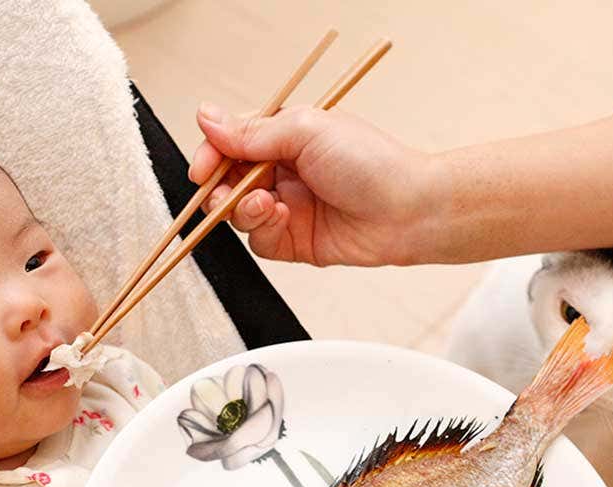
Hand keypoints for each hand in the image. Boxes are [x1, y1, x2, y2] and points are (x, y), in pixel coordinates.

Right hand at [188, 103, 430, 266]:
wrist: (410, 211)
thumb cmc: (372, 163)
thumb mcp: (306, 130)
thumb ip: (252, 131)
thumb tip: (207, 118)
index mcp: (284, 136)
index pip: (230, 143)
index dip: (211, 156)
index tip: (203, 168)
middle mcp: (283, 170)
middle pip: (227, 182)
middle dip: (220, 188)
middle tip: (225, 192)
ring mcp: (288, 207)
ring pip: (238, 214)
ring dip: (243, 209)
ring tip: (267, 203)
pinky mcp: (295, 241)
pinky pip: (259, 242)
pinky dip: (264, 231)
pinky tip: (283, 219)